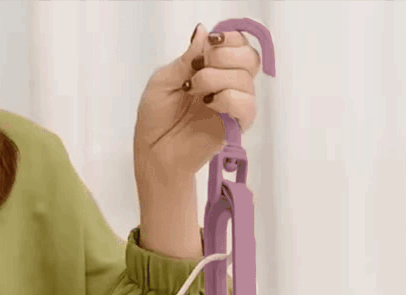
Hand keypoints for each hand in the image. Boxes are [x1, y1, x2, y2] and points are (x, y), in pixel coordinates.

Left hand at [133, 23, 260, 183]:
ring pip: (246, 80)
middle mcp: (227, 85)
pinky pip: (247, 106)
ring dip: (217, 79)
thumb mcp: (164, 79)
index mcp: (212, 70)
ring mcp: (233, 106)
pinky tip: (209, 104)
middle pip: (250, 58)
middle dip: (224, 57)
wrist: (156, 151)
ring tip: (195, 91)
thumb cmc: (156, 118)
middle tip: (198, 70)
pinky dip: (228, 99)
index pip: (238, 46)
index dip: (229, 40)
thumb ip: (186, 58)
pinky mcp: (236, 127)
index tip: (208, 46)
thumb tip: (203, 32)